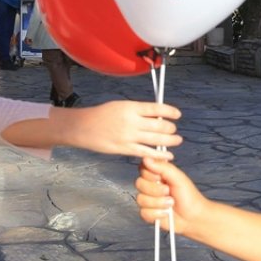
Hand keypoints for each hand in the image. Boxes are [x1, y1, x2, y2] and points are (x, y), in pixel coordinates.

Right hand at [55, 100, 180, 158]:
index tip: (178, 114)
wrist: (83, 127)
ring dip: (170, 141)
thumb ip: (138, 110)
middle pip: (159, 125)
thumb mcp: (121, 105)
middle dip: (170, 128)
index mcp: (131, 107)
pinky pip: (146, 153)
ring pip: (156, 139)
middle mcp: (132, 121)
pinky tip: (168, 155)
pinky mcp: (125, 149)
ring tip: (177, 140)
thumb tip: (157, 114)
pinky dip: (159, 155)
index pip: (156, 108)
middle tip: (174, 130)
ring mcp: (129, 136)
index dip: (170, 111)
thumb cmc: (102, 114)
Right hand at [135, 158, 206, 238]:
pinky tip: (166, 213)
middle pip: (139, 183)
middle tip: (169, 191)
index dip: (150, 174)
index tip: (161, 178)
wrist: (193, 217)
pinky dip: (157, 213)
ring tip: (171, 203)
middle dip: (156, 190)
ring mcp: (148, 200)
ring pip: (141, 199)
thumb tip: (146, 158)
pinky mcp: (148, 213)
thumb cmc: (189, 196)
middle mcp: (150, 186)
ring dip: (158, 203)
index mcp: (157, 174)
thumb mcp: (178, 177)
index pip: (142, 168)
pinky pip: (143, 212)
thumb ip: (162, 167)